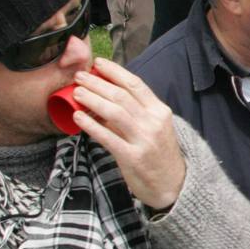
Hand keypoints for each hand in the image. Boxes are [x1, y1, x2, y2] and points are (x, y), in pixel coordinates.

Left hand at [69, 58, 186, 209]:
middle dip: (97, 83)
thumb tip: (106, 96)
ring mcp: (143, 140)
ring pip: (114, 112)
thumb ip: (135, 112)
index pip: (135, 84)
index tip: (98, 63)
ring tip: (76, 92)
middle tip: (79, 76)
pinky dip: (90, 125)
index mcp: (160, 111)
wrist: (173, 185)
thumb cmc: (160, 154)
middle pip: (121, 95)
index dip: (114, 71)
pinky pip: (107, 137)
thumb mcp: (155, 128)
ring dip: (92, 99)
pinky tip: (78, 117)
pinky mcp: (132, 157)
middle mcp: (153, 122)